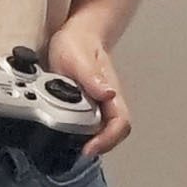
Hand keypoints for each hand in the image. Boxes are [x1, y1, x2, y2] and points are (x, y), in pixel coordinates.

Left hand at [45, 20, 136, 160]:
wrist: (77, 34)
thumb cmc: (77, 43)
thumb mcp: (77, 58)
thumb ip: (91, 76)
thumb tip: (108, 94)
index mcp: (111, 93)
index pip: (120, 124)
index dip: (107, 140)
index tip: (88, 148)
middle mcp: (109, 102)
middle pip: (113, 134)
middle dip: (98, 147)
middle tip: (76, 152)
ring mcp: (100, 105)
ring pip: (103, 132)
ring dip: (90, 142)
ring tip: (69, 146)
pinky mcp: (89, 107)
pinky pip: (91, 127)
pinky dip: (81, 135)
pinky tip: (66, 134)